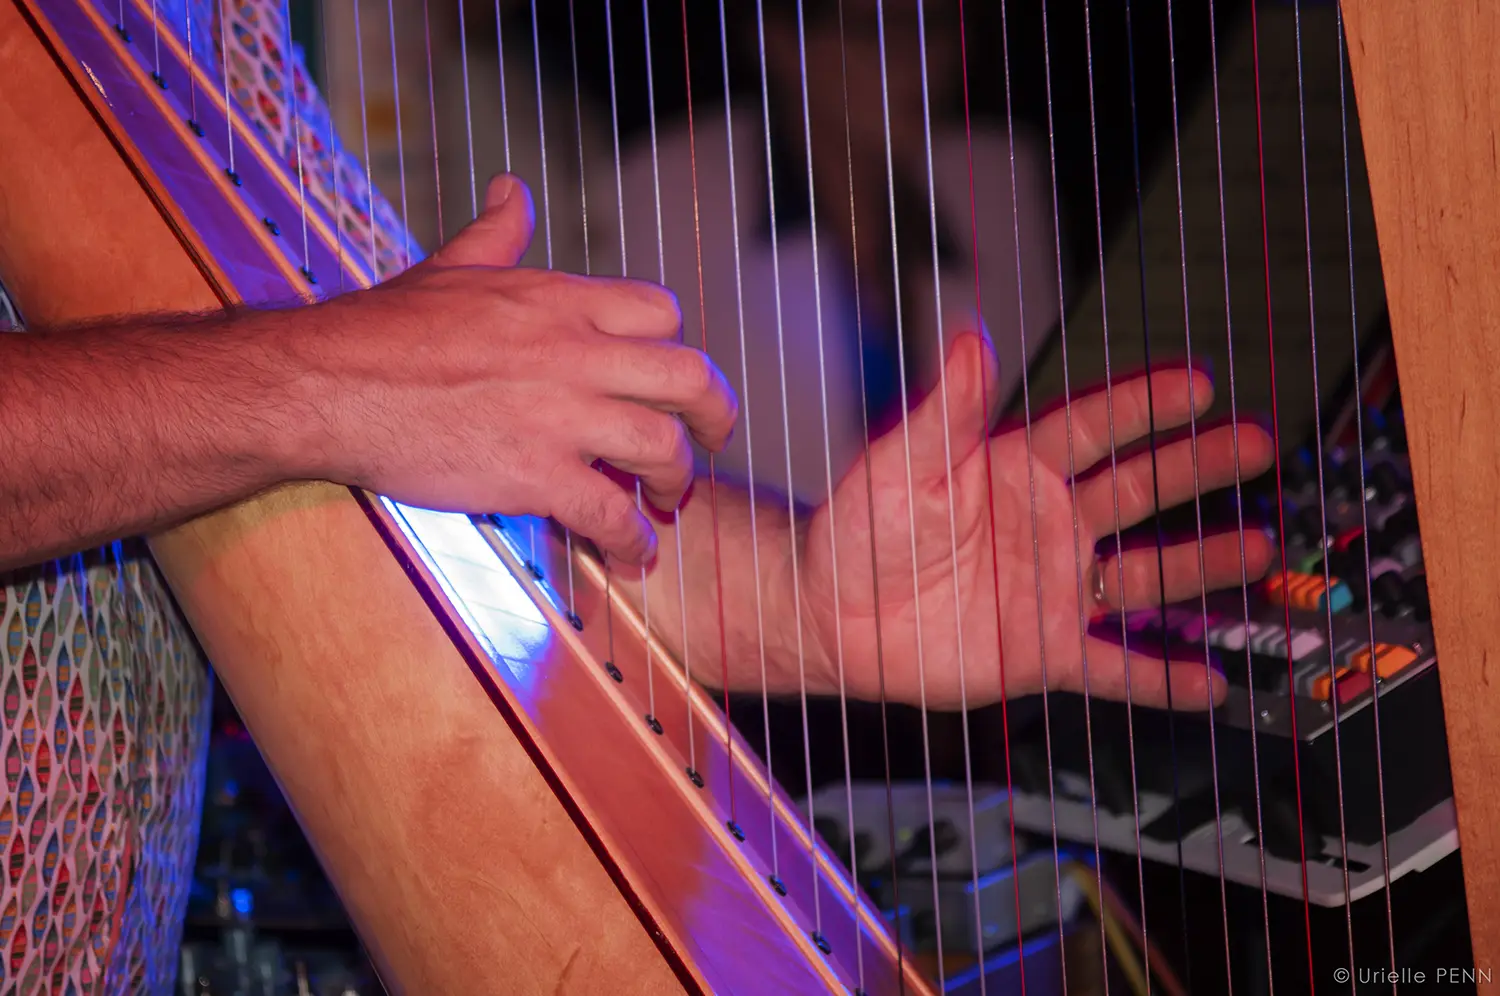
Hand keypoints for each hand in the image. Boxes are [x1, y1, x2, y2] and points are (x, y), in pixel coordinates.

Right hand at [294, 175, 737, 565]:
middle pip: (690, 379)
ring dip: (677, 482)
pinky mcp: (534, 474)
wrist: (327, 383)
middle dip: (716, 417)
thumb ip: (496, 234)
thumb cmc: (382, 328)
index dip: (677, 348)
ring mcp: (560, 415)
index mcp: (560, 300)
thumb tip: (510, 190)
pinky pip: (610, 512)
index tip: (671, 380)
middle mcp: (575, 352)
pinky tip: (633, 555)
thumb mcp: (451, 265)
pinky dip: (632, 540)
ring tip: (666, 503)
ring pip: (663, 449)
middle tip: (713, 442)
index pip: (662, 313)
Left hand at [801, 330, 1274, 710]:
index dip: (1144, 405)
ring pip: (1146, 574)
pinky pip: (1116, 666)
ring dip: (1203, 563)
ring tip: (1261, 548)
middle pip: (1139, 489)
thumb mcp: (900, 465)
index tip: (1199, 384)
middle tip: (1258, 444)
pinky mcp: (1045, 652)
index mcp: (1017, 466)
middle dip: (1199, 467)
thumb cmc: (860, 528)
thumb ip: (944, 411)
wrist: (831, 614)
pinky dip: (1162, 679)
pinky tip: (1211, 682)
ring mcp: (1054, 588)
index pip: (1093, 426)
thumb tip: (968, 337)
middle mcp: (1049, 523)